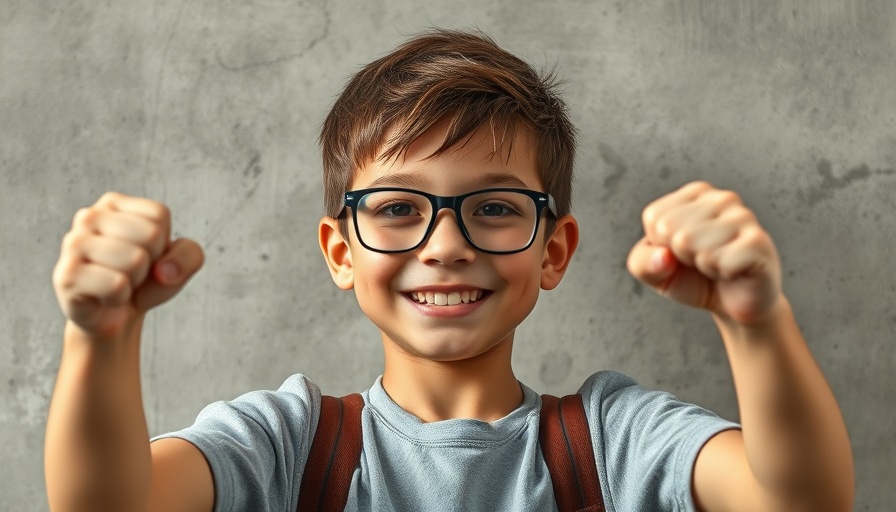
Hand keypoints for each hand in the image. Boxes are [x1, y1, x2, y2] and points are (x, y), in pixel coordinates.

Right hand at [52, 192, 204, 339]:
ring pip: (135, 259)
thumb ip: (190, 254)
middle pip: (150, 235)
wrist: (116, 317)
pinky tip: (103, 297)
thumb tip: (163, 270)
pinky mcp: (67, 275)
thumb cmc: (146, 282)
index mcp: (113, 203)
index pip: (159, 215)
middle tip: (129, 272)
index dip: (161, 243)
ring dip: (134, 281)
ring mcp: (73, 244)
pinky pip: (117, 285)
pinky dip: (119, 298)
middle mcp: (88, 216)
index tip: (144, 254)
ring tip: (116, 282)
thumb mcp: (179, 263)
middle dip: (149, 262)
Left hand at [627, 181, 781, 324]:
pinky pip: (718, 261)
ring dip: (701, 266)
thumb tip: (663, 256)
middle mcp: (722, 198)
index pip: (654, 217)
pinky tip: (732, 271)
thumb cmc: (692, 279)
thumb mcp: (653, 271)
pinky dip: (720, 274)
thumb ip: (641, 262)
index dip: (660, 245)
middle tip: (701, 260)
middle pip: (670, 229)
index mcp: (695, 194)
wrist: (732, 305)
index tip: (681, 251)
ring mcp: (743, 217)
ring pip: (692, 245)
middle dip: (680, 256)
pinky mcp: (758, 241)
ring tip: (718, 265)